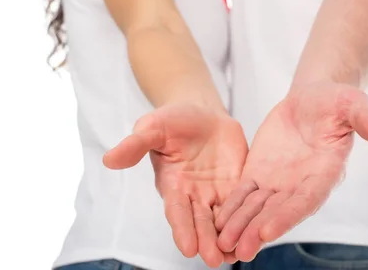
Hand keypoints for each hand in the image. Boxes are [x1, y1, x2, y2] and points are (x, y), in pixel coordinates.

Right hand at [103, 104, 247, 267]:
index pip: (177, 211)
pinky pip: (245, 203)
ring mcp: (218, 191)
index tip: (188, 248)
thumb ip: (135, 144)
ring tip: (239, 254)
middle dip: (208, 241)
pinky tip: (259, 233)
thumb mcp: (153, 127)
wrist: (201, 112)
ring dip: (230, 237)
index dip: (182, 229)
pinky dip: (250, 219)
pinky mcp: (238, 183)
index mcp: (173, 185)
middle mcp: (195, 195)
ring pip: (225, 219)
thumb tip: (109, 159)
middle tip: (215, 260)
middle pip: (202, 223)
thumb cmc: (172, 120)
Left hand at [214, 81, 367, 261]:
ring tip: (221, 245)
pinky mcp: (260, 173)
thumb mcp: (353, 104)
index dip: (288, 215)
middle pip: (278, 211)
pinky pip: (243, 193)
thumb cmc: (336, 101)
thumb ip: (365, 119)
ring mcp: (279, 181)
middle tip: (239, 251)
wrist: (312, 99)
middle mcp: (301, 184)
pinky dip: (231, 208)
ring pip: (257, 208)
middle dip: (258, 231)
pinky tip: (215, 223)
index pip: (306, 199)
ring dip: (240, 226)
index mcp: (325, 172)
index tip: (268, 231)